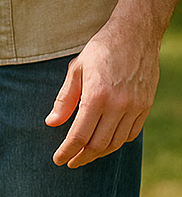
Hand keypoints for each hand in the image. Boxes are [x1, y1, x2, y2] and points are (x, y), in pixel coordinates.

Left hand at [45, 17, 158, 167]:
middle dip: (82, 157)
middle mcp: (118, 106)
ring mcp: (135, 108)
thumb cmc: (101, 49)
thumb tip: (52, 123)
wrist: (135, 35)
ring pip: (116, 143)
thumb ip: (65, 99)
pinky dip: (117, 142)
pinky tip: (106, 142)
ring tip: (86, 154)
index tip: (58, 159)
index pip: (79, 135)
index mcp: (97, 96)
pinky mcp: (145, 107)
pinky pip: (131, 134)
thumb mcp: (76, 69)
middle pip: (98, 144)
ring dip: (99, 153)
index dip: (67, 151)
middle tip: (70, 161)